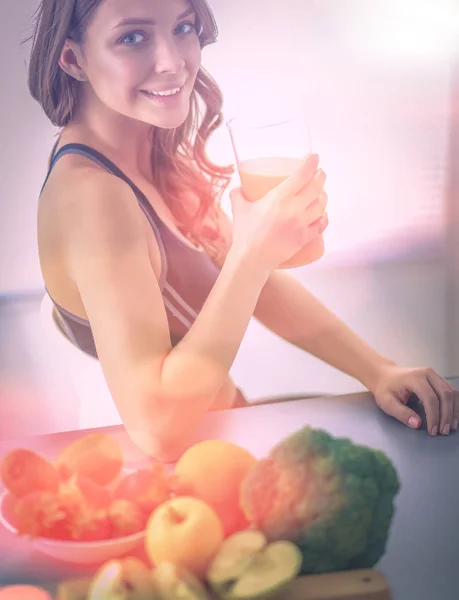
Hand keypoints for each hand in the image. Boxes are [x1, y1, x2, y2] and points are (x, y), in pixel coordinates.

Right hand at [229, 153, 327, 270]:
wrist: (252, 260)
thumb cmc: (244, 234)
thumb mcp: (239, 209)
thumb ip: (238, 195)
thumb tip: (239, 187)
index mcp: (278, 198)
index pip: (302, 175)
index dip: (311, 163)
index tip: (314, 157)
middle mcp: (294, 209)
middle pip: (316, 187)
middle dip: (321, 177)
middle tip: (319, 173)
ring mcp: (301, 224)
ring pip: (321, 206)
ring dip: (324, 197)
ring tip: (321, 193)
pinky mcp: (304, 238)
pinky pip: (321, 226)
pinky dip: (324, 218)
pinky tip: (323, 215)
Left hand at [371, 365, 458, 435]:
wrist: (385, 375)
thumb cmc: (385, 389)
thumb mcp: (386, 402)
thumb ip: (401, 413)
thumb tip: (417, 424)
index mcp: (414, 377)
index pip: (430, 398)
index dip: (434, 416)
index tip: (432, 431)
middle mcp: (428, 373)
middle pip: (445, 394)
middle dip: (447, 415)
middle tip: (443, 432)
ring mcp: (434, 375)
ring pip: (452, 393)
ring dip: (454, 411)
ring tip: (450, 427)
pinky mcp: (438, 379)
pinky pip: (452, 392)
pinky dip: (455, 405)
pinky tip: (453, 417)